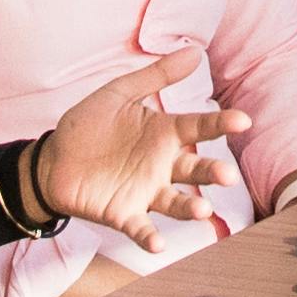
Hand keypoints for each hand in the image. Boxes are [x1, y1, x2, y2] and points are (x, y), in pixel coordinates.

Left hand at [34, 53, 243, 239]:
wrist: (52, 158)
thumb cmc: (90, 125)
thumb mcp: (119, 93)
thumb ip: (156, 76)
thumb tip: (196, 52)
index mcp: (164, 134)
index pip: (199, 127)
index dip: (221, 124)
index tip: (243, 121)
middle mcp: (161, 166)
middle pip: (194, 169)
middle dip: (212, 172)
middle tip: (227, 175)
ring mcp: (145, 192)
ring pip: (176, 202)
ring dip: (190, 209)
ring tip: (203, 210)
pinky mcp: (123, 213)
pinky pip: (140, 227)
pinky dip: (150, 237)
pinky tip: (158, 244)